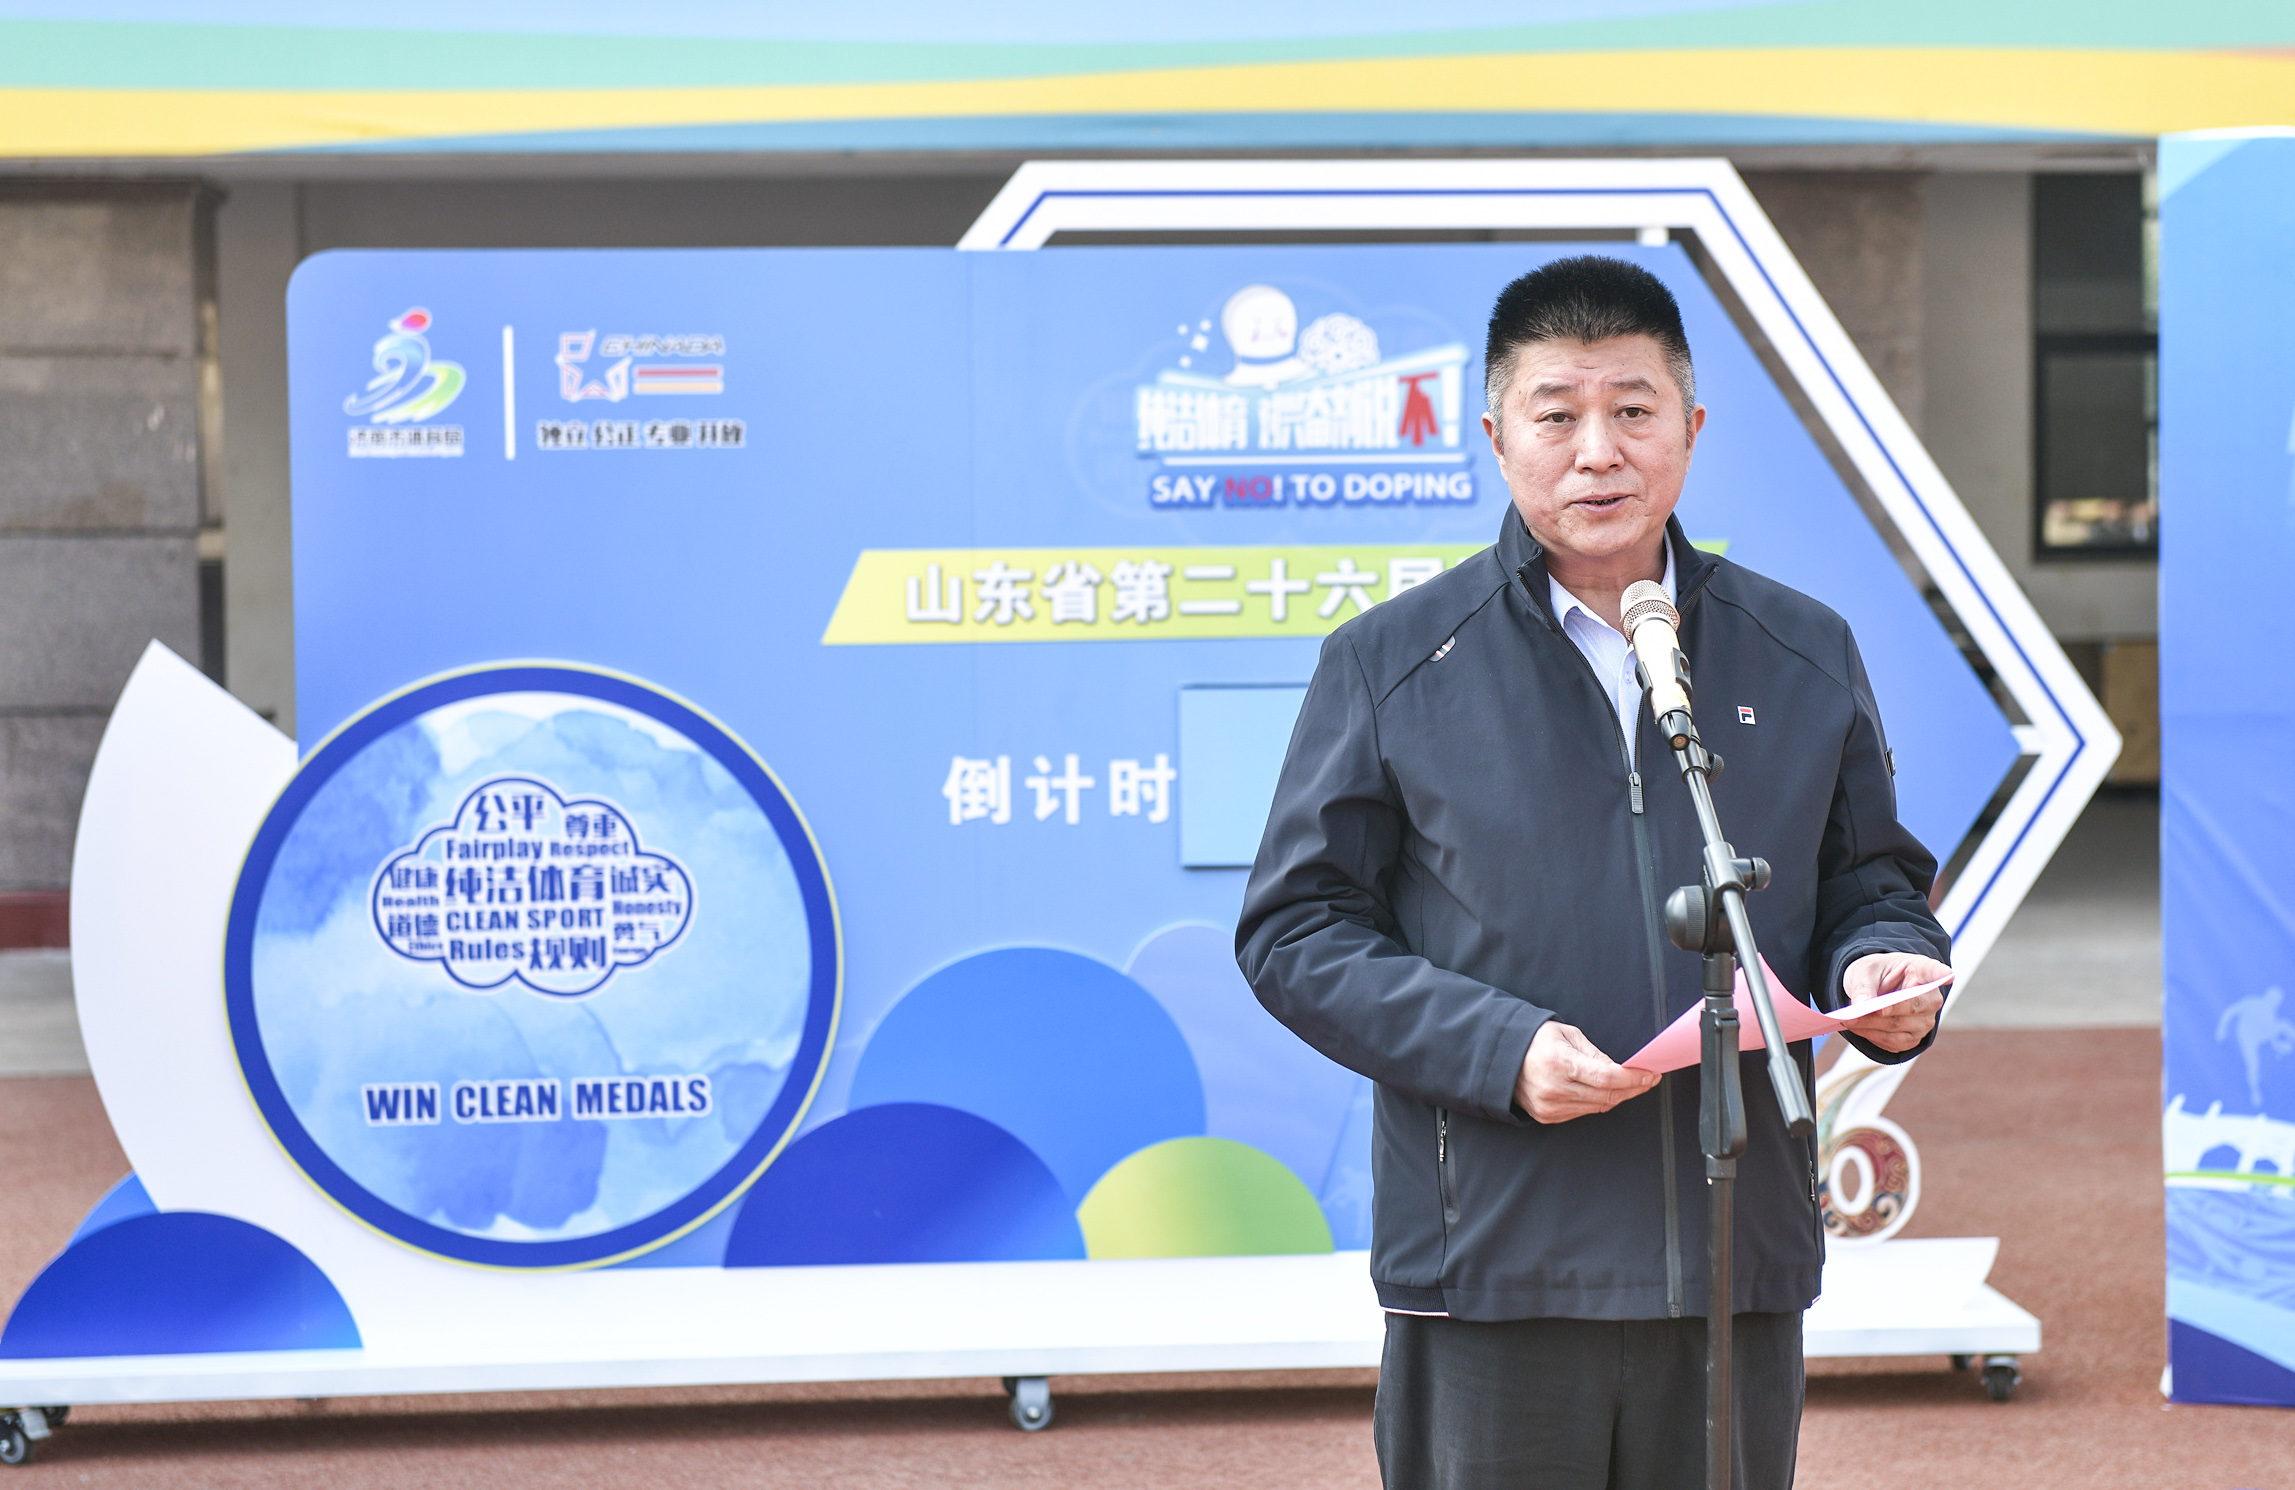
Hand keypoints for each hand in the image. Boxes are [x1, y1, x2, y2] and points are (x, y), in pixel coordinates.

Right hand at [1515, 1020, 1658, 1123]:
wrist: (1503, 1058)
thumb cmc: (1535, 1041)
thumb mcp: (1567, 1035)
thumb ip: (1596, 1054)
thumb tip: (1622, 1069)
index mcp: (1559, 1062)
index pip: (1607, 1077)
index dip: (1633, 1078)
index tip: (1649, 1074)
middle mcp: (1554, 1088)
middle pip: (1607, 1096)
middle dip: (1633, 1088)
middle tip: (1648, 1079)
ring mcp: (1550, 1106)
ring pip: (1598, 1107)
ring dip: (1619, 1097)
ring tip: (1631, 1085)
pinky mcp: (1548, 1117)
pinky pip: (1583, 1112)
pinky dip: (1599, 1103)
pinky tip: (1607, 1093)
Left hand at [1837, 952, 1951, 1052]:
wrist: (1876, 987)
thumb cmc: (1875, 974)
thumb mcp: (1864, 972)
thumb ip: (1864, 988)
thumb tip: (1862, 1006)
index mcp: (1923, 971)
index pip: (1937, 972)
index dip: (1942, 975)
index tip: (1948, 975)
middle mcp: (1931, 999)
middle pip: (1908, 1010)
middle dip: (1877, 1014)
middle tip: (1851, 1015)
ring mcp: (1926, 1021)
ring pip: (1897, 1029)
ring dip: (1869, 1028)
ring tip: (1848, 1021)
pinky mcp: (1914, 1038)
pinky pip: (1892, 1043)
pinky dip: (1871, 1037)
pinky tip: (1858, 1028)